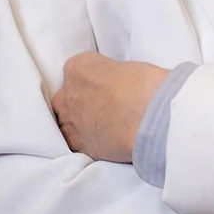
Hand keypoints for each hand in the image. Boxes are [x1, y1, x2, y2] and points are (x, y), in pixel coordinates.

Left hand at [50, 52, 168, 163]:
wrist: (147, 118)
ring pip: (69, 122)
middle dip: (84, 101)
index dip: (95, 79)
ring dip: (83, 123)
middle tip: (108, 107)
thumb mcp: (127, 66)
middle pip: (68, 97)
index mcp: (77, 67)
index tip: (108, 86)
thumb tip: (117, 83)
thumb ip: (111, 74)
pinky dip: (89, 142)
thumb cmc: (143, 86)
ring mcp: (69, 122)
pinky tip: (106, 141)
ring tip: (109, 126)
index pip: (79, 69)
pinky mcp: (78, 146)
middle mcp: (66, 94)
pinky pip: (77, 143)